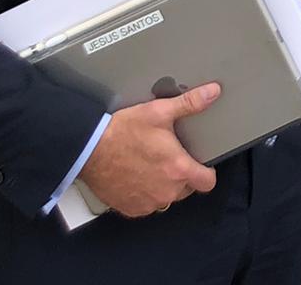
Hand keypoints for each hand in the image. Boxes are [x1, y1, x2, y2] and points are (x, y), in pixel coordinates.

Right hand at [77, 83, 220, 217]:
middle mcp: (165, 191)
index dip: (207, 173)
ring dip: (163, 185)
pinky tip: (136, 176)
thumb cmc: (122, 132)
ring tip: (150, 165)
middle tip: (169, 158)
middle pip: (187, 189)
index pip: (207, 182)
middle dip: (182, 175)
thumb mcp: (159, 112)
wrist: (88, 150)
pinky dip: (144, 193)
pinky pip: (146, 204)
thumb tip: (212, 92)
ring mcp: (147, 202)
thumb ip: (190, 103)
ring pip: (166, 197)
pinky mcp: (130, 208)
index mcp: (178, 169)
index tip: (202, 165)